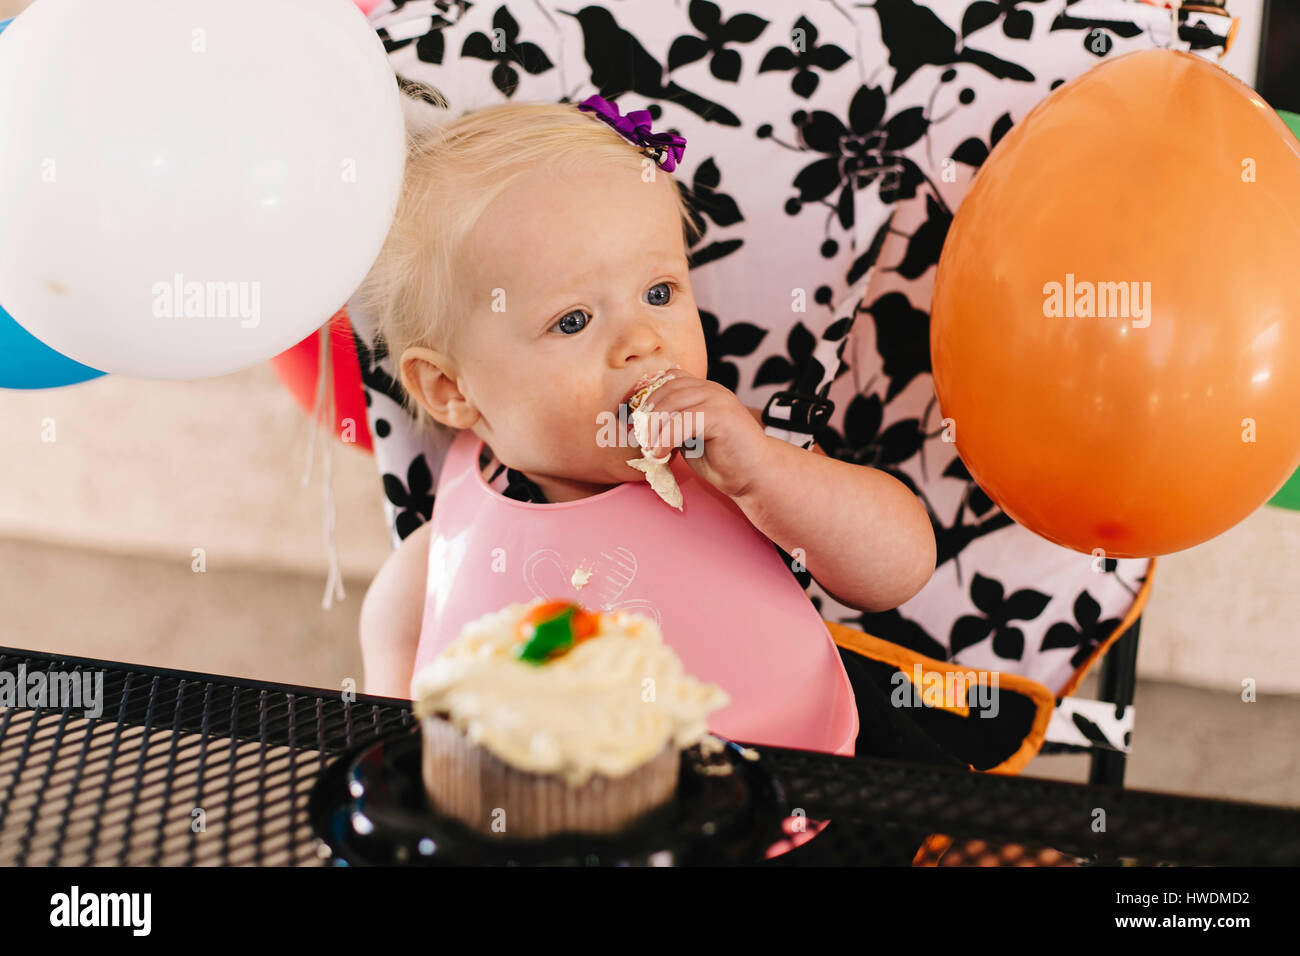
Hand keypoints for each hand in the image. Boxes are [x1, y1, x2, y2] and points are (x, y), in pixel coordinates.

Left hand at [631, 372, 771, 498]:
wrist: (754, 476)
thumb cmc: (723, 460)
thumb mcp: (689, 438)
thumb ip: (672, 425)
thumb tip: (641, 426)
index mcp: (705, 391)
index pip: (669, 380)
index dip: (649, 397)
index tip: (634, 421)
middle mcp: (712, 390)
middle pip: (667, 389)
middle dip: (647, 413)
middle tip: (639, 438)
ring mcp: (718, 399)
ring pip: (673, 402)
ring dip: (654, 427)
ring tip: (649, 448)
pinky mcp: (721, 415)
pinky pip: (684, 421)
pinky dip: (666, 437)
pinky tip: (660, 454)